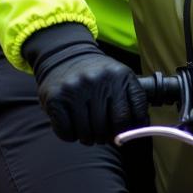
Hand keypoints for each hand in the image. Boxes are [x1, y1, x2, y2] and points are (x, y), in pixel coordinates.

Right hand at [25, 27, 148, 143]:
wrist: (64, 54)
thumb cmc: (98, 75)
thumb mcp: (120, 78)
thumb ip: (132, 101)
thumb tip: (137, 133)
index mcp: (119, 76)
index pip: (130, 116)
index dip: (129, 132)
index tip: (124, 136)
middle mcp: (98, 81)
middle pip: (108, 128)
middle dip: (106, 137)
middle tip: (103, 135)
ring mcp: (75, 89)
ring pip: (87, 133)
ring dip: (88, 138)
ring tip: (88, 131)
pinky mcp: (55, 98)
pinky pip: (66, 132)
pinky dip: (70, 135)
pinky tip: (72, 126)